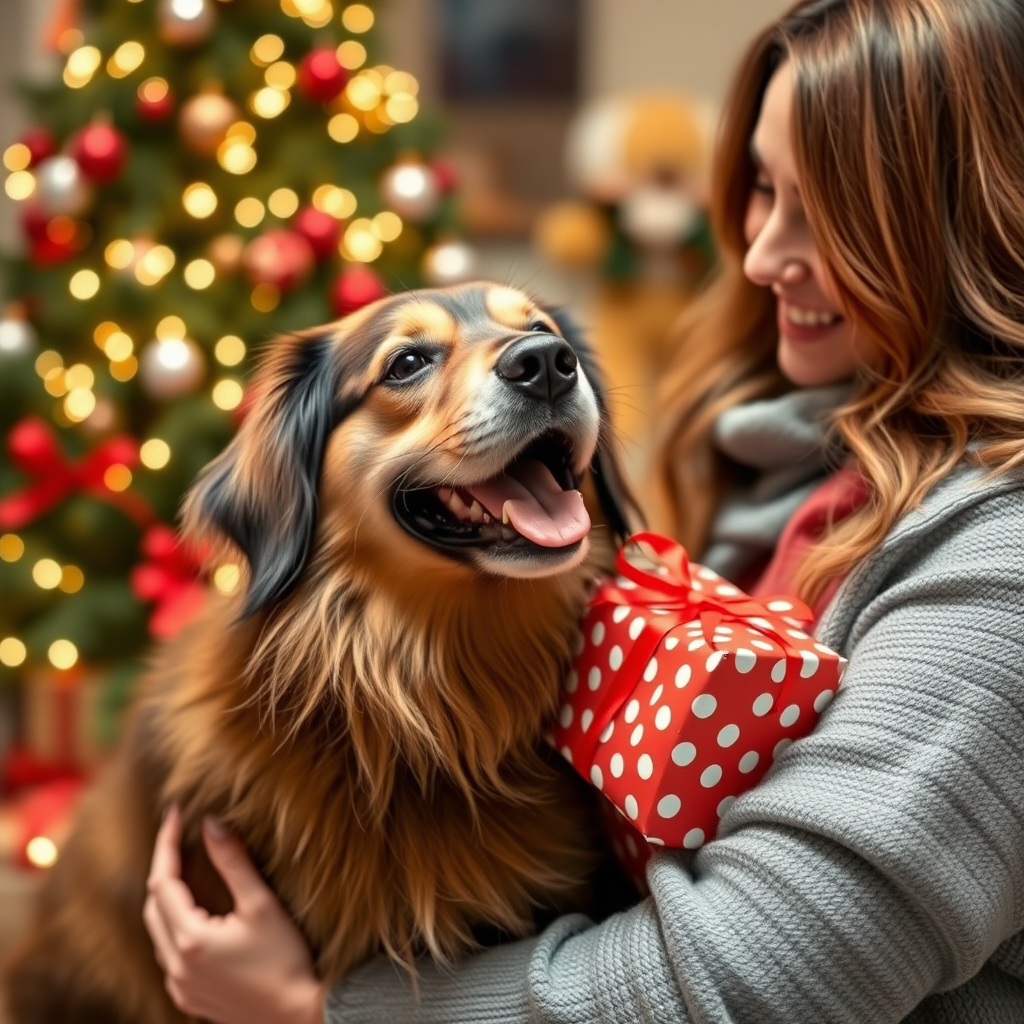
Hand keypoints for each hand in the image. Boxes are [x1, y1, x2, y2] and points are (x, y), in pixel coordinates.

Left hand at [144, 805, 325, 1023]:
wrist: (297, 1015)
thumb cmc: (286, 958)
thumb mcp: (261, 904)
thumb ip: (233, 861)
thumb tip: (210, 823)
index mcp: (190, 940)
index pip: (162, 881)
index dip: (167, 844)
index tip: (175, 814)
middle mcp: (176, 966)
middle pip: (153, 906)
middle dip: (164, 868)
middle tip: (179, 837)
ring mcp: (180, 987)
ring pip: (157, 932)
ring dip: (167, 899)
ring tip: (186, 869)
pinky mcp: (189, 999)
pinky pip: (168, 956)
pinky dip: (173, 928)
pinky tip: (195, 915)